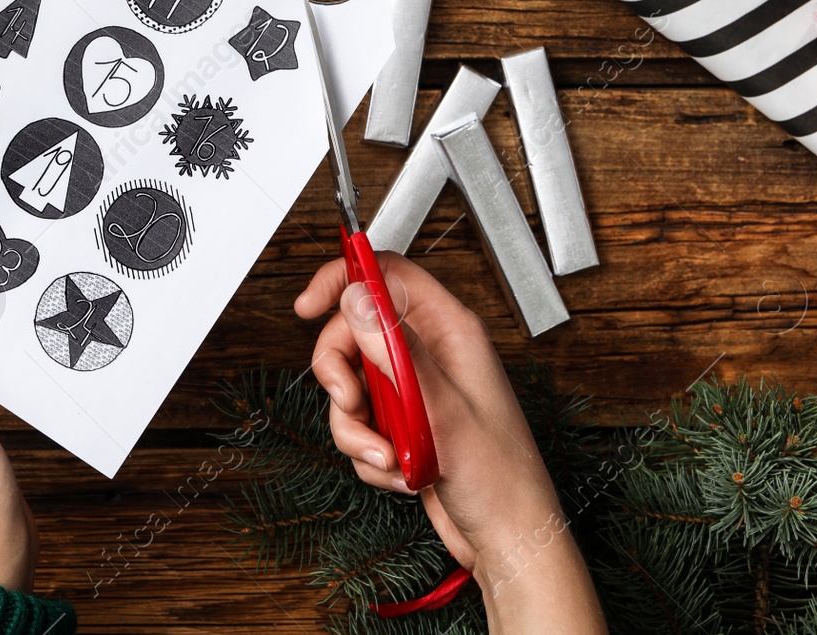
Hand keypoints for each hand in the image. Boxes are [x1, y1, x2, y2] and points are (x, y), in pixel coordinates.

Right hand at [296, 254, 603, 631]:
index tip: (310, 304)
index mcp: (449, 332)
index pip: (388, 277)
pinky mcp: (404, 425)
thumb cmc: (500, 477)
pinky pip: (359, 425)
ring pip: (351, 386)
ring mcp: (414, 392)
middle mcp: (430, 355)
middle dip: (340, 374)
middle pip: (354, 334)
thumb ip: (395, 349)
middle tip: (350, 402)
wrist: (506, 539)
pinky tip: (400, 471)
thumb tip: (358, 296)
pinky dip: (368, 453)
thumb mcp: (441, 408)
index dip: (345, 279)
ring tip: (388, 455)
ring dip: (356, 428)